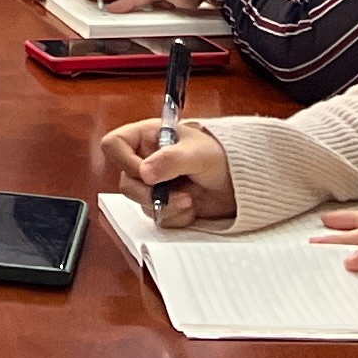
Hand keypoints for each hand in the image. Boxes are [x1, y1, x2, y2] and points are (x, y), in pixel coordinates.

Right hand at [92, 117, 232, 226]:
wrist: (243, 183)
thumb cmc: (222, 156)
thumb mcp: (198, 153)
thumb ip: (170, 160)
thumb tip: (143, 173)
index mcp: (148, 138)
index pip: (114, 145)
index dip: (124, 160)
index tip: (146, 172)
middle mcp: (146, 161)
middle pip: (125, 182)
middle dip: (149, 194)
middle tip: (175, 195)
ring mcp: (155, 185)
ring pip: (140, 204)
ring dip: (166, 207)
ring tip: (190, 200)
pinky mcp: (165, 206)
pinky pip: (158, 219)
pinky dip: (176, 218)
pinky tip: (192, 208)